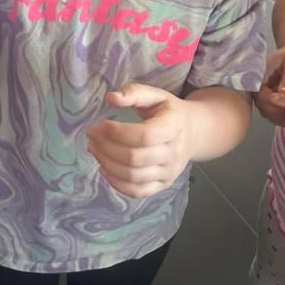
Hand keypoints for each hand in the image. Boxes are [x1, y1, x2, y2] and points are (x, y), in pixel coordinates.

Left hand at [86, 84, 193, 198]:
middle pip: (135, 158)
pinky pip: (137, 191)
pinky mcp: (163, 185)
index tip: (100, 125)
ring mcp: (169, 173)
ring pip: (133, 176)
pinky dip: (116, 183)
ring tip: (94, 149)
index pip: (144, 136)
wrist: (193, 133)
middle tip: (91, 136)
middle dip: (106, 147)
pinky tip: (104, 168)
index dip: (117, 132)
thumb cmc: (168, 112)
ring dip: (107, 164)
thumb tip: (111, 98)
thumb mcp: (156, 95)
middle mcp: (174, 153)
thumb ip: (134, 93)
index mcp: (174, 127)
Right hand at [255, 43, 284, 125]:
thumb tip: (283, 94)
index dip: (273, 103)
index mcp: (260, 75)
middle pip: (261, 106)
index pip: (260, 94)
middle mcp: (259, 86)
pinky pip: (274, 113)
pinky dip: (283, 118)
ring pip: (267, 112)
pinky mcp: (272, 100)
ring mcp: (265, 94)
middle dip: (278, 112)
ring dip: (280, 117)